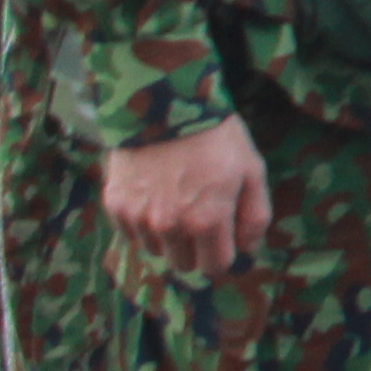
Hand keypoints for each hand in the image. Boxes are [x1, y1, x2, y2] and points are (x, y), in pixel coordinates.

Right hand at [107, 118, 270, 274]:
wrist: (164, 103)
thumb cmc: (216, 135)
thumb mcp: (252, 169)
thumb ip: (255, 215)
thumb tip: (249, 249)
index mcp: (208, 220)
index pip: (215, 267)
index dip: (223, 255)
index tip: (224, 240)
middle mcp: (170, 227)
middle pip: (184, 264)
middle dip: (196, 248)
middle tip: (201, 216)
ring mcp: (139, 218)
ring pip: (156, 250)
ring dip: (168, 236)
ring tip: (177, 199)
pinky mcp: (115, 206)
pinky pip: (131, 233)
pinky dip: (143, 222)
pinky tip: (154, 193)